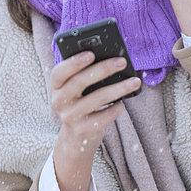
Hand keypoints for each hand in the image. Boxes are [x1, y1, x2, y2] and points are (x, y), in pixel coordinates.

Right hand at [50, 51, 140, 190]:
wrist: (76, 137)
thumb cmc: (80, 102)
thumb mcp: (75, 89)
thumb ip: (84, 74)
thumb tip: (110, 59)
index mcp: (56, 86)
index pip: (59, 72)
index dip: (73, 62)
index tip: (91, 53)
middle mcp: (59, 101)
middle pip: (80, 82)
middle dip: (103, 69)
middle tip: (122, 61)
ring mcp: (70, 117)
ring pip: (97, 98)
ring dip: (119, 88)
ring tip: (134, 81)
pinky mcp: (83, 130)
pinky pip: (104, 116)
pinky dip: (116, 109)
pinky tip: (122, 103)